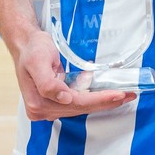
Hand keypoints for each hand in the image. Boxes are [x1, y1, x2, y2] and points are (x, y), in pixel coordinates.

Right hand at [11, 31, 137, 120]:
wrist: (26, 44)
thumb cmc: (32, 50)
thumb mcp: (38, 62)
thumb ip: (48, 83)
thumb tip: (64, 98)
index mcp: (38, 104)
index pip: (76, 104)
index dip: (99, 100)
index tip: (118, 94)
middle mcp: (43, 110)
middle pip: (82, 108)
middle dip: (107, 102)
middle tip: (128, 95)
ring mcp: (49, 108)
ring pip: (82, 107)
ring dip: (103, 101)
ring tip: (123, 95)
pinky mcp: (55, 102)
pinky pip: (79, 102)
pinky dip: (94, 97)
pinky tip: (108, 93)